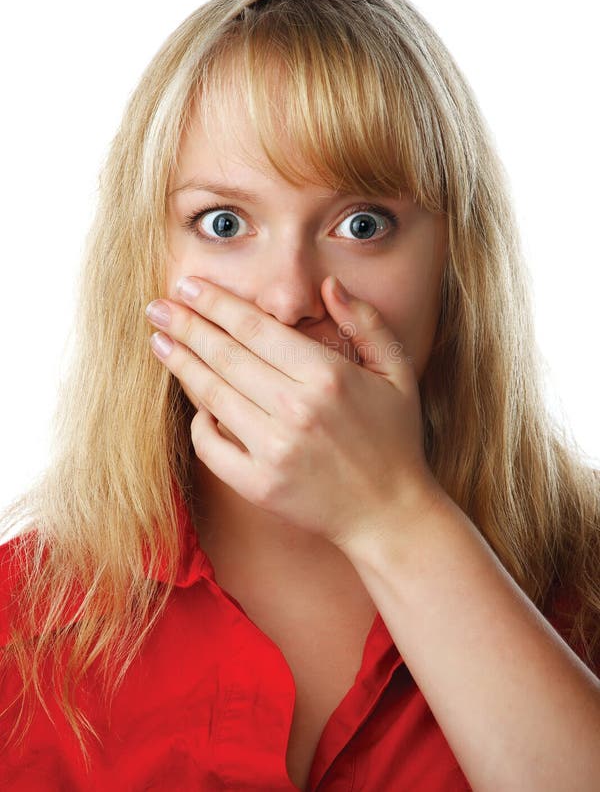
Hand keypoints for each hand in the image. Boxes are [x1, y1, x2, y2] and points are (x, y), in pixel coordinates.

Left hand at [145, 275, 440, 550]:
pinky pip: (211, 446)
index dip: (217, 304)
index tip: (189, 286)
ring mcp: (274, 450)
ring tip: (159, 342)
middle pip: (225, 356)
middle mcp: (296, 409)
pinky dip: (199, 423)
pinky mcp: (258, 485)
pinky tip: (194, 403)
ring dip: (181, 365)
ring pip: (212, 395)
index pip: (255, 328)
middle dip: (186, 326)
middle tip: (156, 307)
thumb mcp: (396, 371)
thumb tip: (328, 285)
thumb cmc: (394, 438)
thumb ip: (366, 322)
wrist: (389, 513)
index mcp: (327, 375)